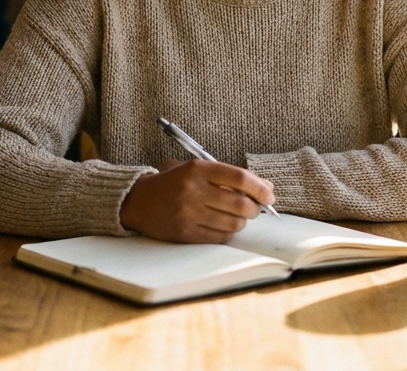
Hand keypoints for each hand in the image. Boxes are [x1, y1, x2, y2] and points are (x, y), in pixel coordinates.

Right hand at [119, 159, 274, 243]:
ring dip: (242, 222)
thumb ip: (228, 175)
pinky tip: (223, 226)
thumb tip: (265, 187)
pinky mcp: (185, 233)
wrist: (136, 201)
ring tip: (237, 216)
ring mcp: (189, 213)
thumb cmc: (173, 182)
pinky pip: (220, 237)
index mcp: (198, 169)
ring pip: (233, 223)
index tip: (269, 195)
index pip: (239, 177)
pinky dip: (228, 233)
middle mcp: (194, 190)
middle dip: (255, 208)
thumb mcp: (197, 169)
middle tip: (255, 208)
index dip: (260, 188)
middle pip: (240, 204)